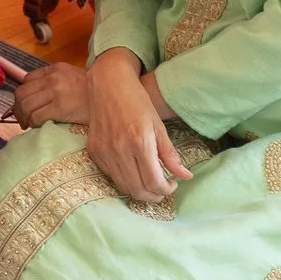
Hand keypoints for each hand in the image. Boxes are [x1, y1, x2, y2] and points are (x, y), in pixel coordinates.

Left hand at [12, 63, 88, 126]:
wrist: (112, 96)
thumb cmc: (94, 92)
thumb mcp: (73, 78)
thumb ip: (56, 81)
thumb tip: (39, 95)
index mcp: (55, 69)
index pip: (27, 80)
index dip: (23, 95)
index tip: (24, 105)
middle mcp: (53, 78)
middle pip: (22, 93)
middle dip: (18, 108)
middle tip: (22, 119)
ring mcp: (56, 91)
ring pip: (26, 105)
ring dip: (23, 117)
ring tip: (27, 124)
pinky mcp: (60, 106)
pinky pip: (36, 116)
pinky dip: (32, 123)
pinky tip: (36, 127)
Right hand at [84, 51, 189, 204]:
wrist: (109, 83)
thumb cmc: (137, 101)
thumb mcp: (158, 126)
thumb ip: (171, 154)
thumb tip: (186, 176)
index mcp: (140, 142)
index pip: (154, 182)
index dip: (166, 190)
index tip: (172, 184)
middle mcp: (120, 150)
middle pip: (138, 190)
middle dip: (153, 196)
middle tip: (162, 189)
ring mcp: (104, 152)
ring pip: (123, 187)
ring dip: (138, 190)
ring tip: (149, 181)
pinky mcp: (94, 151)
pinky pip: (110, 176)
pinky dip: (124, 179)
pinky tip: (133, 170)